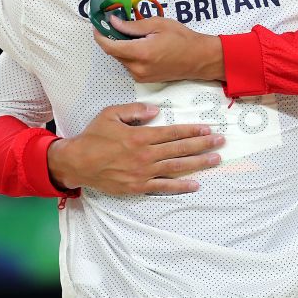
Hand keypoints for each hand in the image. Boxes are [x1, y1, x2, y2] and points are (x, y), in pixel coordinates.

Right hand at [47, 101, 223, 194]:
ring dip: (198, 163)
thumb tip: (156, 111)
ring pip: (176, 167)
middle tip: (220, 141)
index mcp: (140, 136)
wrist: (77, 163)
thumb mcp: (111, 114)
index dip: (192, 130)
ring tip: (215, 159)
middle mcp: (145, 155)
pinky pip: (164, 187)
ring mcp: (143, 172)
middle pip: (180, 149)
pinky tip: (195, 184)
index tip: (207, 128)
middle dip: (202, 144)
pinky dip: (180, 186)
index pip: (172, 132)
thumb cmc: (93, 137)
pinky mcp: (138, 186)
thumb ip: (134, 110)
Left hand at [93, 16, 224, 83]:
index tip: (97, 25)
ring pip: (121, 59)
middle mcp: (138, 68)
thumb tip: (113, 22)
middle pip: (114, 53)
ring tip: (133, 34)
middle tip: (115, 23)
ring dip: (121, 47)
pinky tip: (140, 45)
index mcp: (141, 53)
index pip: (110, 47)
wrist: (199, 59)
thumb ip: (132, 25)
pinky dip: (129, 54)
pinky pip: (129, 65)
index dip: (100, 36)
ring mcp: (140, 77)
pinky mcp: (144, 80)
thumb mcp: (157, 24)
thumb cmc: (181, 38)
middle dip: (111, 38)